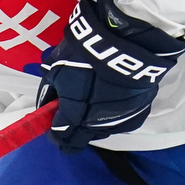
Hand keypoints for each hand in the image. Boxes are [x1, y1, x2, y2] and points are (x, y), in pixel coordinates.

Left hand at [37, 0, 184, 152]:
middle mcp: (96, 125)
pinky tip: (112, 104)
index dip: (54, 134)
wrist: (128, 43)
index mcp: (74, 116)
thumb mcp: (58, 67)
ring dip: (93, 126)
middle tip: (69, 128)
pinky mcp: (138, 114)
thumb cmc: (86, 54)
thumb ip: (50, 89)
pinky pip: (121, 122)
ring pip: (101, 132)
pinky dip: (113, 117)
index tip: (53, 128)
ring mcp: (119, 121)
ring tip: (92, 111)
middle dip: (72, 137)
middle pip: (80, 141)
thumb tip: (47, 103)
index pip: (60, 136)